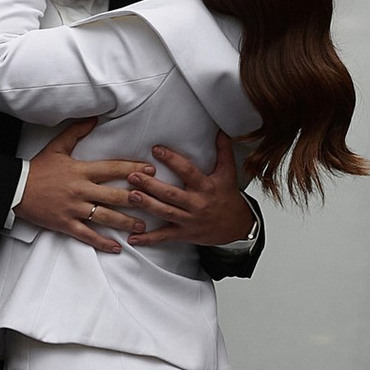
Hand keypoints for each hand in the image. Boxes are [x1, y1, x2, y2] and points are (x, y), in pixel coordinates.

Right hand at [13, 118, 139, 255]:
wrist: (15, 188)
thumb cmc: (38, 168)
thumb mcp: (57, 147)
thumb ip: (77, 132)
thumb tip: (94, 118)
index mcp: (81, 170)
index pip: (113, 169)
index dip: (133, 169)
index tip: (150, 171)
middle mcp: (81, 190)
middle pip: (115, 195)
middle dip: (137, 199)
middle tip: (156, 202)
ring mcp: (74, 209)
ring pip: (105, 217)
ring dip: (126, 223)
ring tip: (143, 226)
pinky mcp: (66, 224)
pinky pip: (87, 235)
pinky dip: (103, 242)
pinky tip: (116, 247)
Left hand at [120, 133, 255, 252]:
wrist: (238, 227)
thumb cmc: (229, 198)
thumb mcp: (228, 173)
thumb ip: (223, 150)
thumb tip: (220, 130)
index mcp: (206, 187)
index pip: (187, 171)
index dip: (172, 160)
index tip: (156, 149)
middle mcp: (197, 204)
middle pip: (171, 194)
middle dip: (151, 185)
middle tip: (133, 176)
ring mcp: (190, 221)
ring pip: (166, 213)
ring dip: (147, 205)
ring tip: (131, 196)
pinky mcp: (185, 234)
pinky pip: (165, 236)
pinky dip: (149, 238)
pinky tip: (133, 237)